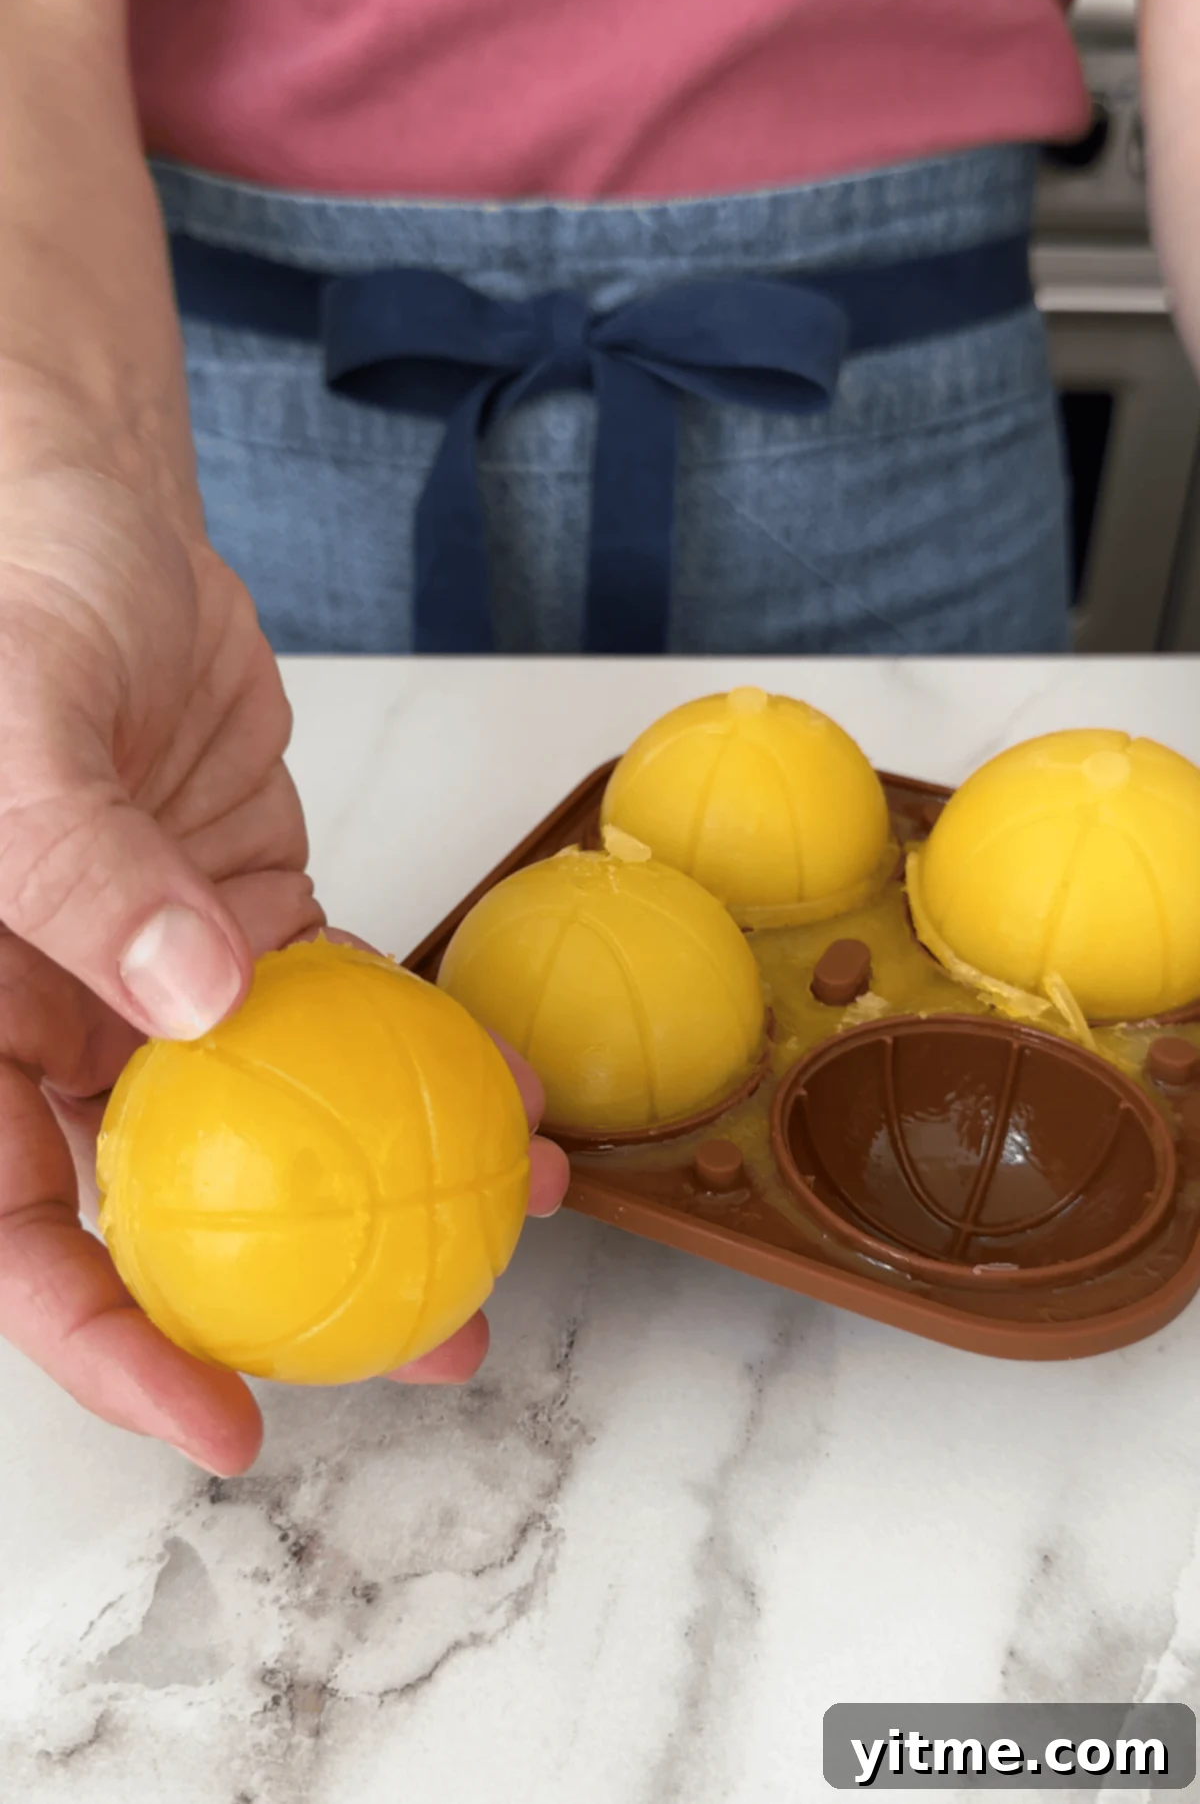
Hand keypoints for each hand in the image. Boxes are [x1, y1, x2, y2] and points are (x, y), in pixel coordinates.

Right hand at [0, 465, 566, 1476]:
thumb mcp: (10, 735)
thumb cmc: (9, 606)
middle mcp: (60, 1023)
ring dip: (391, 1180)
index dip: (105, 1345)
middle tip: (423, 1346)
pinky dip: (419, 1048)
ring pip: (278, 1122)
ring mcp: (166, 978)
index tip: (220, 1418)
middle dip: (293, 1298)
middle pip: (169, 1207)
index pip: (15, 1231)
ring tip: (512, 1225)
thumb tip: (196, 1005)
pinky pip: (345, 1008)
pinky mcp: (255, 919)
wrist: (90, 517)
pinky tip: (506, 1081)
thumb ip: (79, 870)